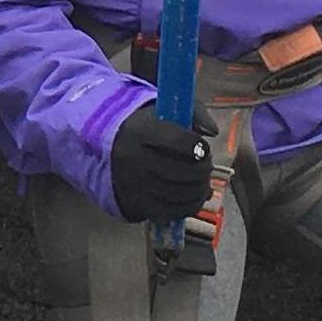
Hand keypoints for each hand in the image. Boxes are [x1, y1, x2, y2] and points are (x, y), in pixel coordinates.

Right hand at [110, 105, 216, 225]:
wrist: (109, 147)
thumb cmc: (146, 126)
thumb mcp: (166, 109)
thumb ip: (195, 112)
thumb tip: (212, 132)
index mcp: (141, 131)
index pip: (179, 142)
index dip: (198, 147)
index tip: (203, 147)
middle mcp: (135, 159)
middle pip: (184, 172)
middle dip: (203, 170)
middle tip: (206, 166)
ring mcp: (135, 185)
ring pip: (181, 194)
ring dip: (200, 190)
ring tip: (202, 181)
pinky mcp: (137, 204)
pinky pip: (173, 211)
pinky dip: (190, 206)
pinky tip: (194, 197)